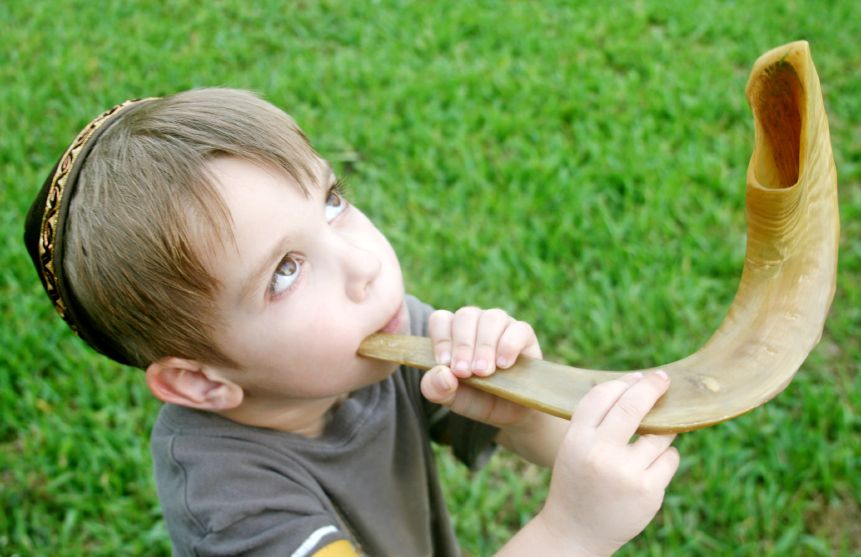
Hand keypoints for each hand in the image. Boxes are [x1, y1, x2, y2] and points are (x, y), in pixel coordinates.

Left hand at [419, 307, 541, 426]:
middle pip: (465, 315)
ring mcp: (501, 325)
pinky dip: (509, 346)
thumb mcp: (451, 398)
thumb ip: (436, 388)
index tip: (445, 363)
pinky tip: (503, 365)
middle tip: (464, 372)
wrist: (509, 413)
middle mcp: (476, 323)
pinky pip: (518, 329)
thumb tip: (442, 373)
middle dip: (463, 346)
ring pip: (491, 318)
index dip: (441, 339)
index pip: (441, 319)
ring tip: (483, 372)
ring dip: (484, 346)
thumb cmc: (476, 398)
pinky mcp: (524, 334)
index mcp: (453, 332)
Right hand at [537, 371, 678, 556]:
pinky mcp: (649, 490)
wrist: (575, 532)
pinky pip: (670, 458)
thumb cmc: (577, 481)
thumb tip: (639, 388)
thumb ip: (597, 422)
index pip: (602, 395)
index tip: (637, 377)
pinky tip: (648, 470)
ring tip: (646, 446)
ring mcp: (626, 473)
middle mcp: (600, 453)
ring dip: (660, 433)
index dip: (623, 382)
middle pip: (633, 405)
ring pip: (659, 434)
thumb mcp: (574, 447)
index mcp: (577, 439)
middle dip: (652, 387)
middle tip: (663, 379)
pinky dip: (665, 458)